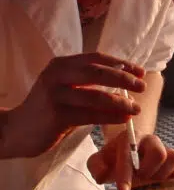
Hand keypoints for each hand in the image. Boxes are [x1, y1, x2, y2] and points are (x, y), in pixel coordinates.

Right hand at [0, 53, 145, 159]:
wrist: (16, 130)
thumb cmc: (47, 109)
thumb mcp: (65, 88)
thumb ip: (88, 83)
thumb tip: (125, 82)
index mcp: (61, 64)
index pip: (96, 58)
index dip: (121, 64)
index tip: (140, 71)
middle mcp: (57, 75)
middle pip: (98, 72)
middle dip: (124, 78)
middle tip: (142, 86)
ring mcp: (55, 95)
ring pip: (96, 95)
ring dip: (121, 102)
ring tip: (136, 107)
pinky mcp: (56, 115)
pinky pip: (91, 115)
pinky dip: (111, 116)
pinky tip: (124, 118)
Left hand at [87, 131, 173, 189]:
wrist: (131, 154)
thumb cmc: (114, 159)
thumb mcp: (98, 161)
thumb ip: (95, 166)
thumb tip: (104, 174)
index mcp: (129, 138)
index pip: (129, 155)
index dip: (126, 175)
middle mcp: (150, 140)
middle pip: (159, 153)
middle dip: (148, 172)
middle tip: (140, 179)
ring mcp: (165, 147)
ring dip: (163, 174)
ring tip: (151, 179)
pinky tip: (165, 178)